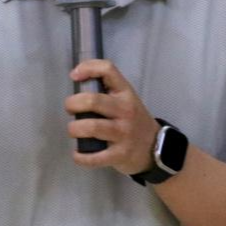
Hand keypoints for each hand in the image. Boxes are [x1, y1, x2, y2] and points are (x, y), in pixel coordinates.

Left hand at [64, 59, 160, 175]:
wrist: (155, 146)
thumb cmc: (132, 119)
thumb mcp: (125, 98)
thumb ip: (105, 89)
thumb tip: (76, 78)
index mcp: (125, 93)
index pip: (108, 70)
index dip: (88, 68)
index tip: (74, 76)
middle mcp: (125, 110)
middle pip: (93, 100)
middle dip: (73, 104)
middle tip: (70, 109)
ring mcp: (123, 133)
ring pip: (91, 127)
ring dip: (74, 129)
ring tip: (73, 130)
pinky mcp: (120, 154)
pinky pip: (95, 157)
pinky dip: (81, 156)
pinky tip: (77, 153)